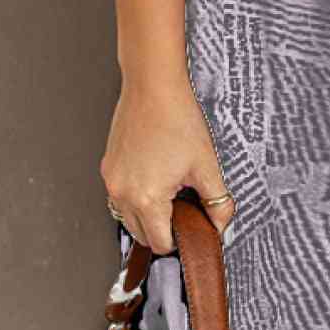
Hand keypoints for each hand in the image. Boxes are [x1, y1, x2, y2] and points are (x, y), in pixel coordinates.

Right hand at [100, 75, 233, 252]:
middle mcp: (122, 193)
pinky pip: (119, 195)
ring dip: (146, 213)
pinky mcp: (108, 166)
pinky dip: (135, 195)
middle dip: (163, 227)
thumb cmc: (177, 118)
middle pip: (141, 234)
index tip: (190, 226)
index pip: (160, 243)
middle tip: (183, 205)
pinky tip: (154, 173)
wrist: (153, 87)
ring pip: (127, 216)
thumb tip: (221, 223)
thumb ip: (217, 200)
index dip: (179, 239)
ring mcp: (112, 180)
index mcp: (147, 199)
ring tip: (169, 187)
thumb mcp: (206, 164)